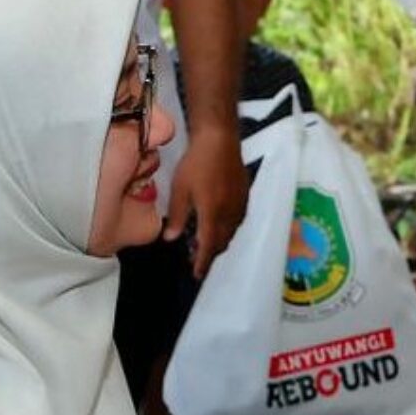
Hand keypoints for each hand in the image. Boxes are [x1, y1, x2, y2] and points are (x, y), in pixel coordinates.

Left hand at [163, 131, 248, 277]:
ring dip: (219, 240)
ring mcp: (240, 205)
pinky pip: (237, 220)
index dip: (203, 262)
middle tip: (196, 257)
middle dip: (210, 252)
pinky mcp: (245, 196)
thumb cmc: (196, 163)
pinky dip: (227, 228)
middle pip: (222, 242)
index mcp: (212, 214)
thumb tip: (170, 238)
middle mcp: (229, 214)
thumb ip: (176, 216)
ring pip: (231, 232)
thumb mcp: (180, 190)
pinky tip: (219, 223)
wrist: (220, 140)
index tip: (197, 274)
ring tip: (206, 241)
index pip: (208, 246)